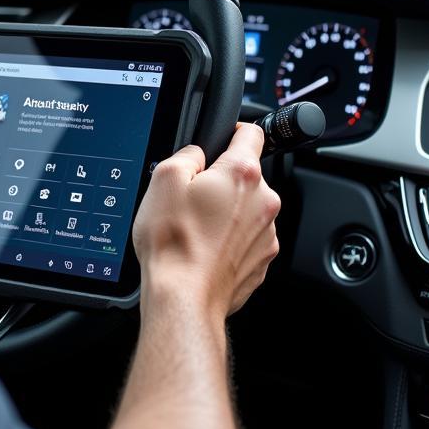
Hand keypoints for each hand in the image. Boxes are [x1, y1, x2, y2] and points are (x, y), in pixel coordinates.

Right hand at [132, 123, 280, 320]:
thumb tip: (197, 154)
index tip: (224, 139)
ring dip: (226, 213)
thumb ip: (187, 154)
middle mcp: (264, 201)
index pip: (252, 133)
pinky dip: (228, 240)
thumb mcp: (163, 179)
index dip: (234, 131)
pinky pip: (246, 239)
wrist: (183, 297)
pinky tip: (204, 249)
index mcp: (242, 174)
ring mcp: (266, 233)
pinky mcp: (261, 260)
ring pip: (246, 209)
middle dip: (222, 182)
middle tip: (192, 198)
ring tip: (195, 229)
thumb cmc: (173, 243)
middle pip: (246, 176)